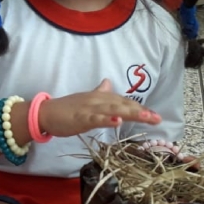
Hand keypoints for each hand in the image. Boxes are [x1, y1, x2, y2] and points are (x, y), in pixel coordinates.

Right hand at [39, 79, 161, 137]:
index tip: (154, 115)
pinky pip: (96, 118)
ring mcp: (89, 108)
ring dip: (131, 113)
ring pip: (113, 110)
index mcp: (100, 97)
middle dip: (141, 111)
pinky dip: (107, 119)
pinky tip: (118, 121)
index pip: (124, 101)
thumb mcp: (86, 99)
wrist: (45, 112)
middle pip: (123, 105)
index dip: (139, 107)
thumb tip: (108, 82)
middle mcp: (97, 100)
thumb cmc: (66, 109)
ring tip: (146, 118)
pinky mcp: (80, 118)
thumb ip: (99, 92)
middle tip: (158, 118)